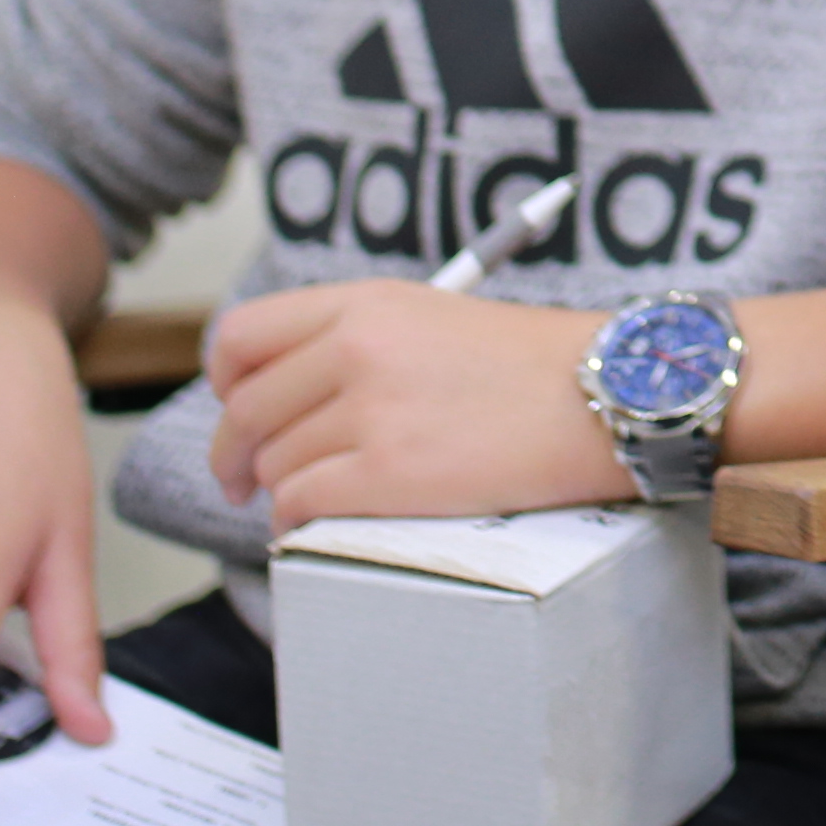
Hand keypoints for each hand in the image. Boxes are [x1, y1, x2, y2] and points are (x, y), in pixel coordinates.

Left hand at [202, 281, 614, 524]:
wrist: (601, 394)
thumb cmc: (530, 364)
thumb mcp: (432, 316)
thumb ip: (354, 339)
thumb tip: (284, 391)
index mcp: (364, 304)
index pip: (242, 338)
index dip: (223, 380)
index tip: (234, 406)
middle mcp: (356, 349)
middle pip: (246, 411)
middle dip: (233, 454)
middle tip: (239, 479)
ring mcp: (370, 413)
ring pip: (273, 464)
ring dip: (282, 488)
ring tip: (313, 494)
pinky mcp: (389, 475)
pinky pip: (300, 505)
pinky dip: (298, 521)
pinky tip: (317, 521)